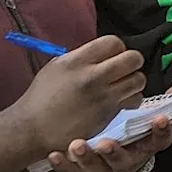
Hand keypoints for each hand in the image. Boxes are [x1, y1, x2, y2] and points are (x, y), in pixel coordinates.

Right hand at [8, 35, 146, 155]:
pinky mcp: (109, 113)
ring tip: (122, 86)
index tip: (111, 57)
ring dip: (134, 81)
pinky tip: (120, 102)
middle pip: (133, 58)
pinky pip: (134, 99)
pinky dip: (132, 99)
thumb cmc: (42, 97)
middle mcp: (92, 76)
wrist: (33, 129)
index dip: (116, 48)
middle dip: (132, 62)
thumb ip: (82, 58)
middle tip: (123, 70)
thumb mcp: (56, 68)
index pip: (113, 42)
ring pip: (139, 79)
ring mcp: (102, 96)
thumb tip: (104, 53)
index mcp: (76, 61)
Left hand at [49, 81, 171, 171]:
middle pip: (122, 160)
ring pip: (95, 168)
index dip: (161, 132)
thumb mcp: (146, 121)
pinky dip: (63, 164)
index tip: (160, 118)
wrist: (108, 161)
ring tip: (77, 144)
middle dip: (113, 152)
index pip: (159, 142)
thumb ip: (163, 104)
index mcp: (143, 148)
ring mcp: (101, 168)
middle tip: (105, 142)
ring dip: (86, 157)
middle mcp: (124, 161)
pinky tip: (56, 153)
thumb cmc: (128, 134)